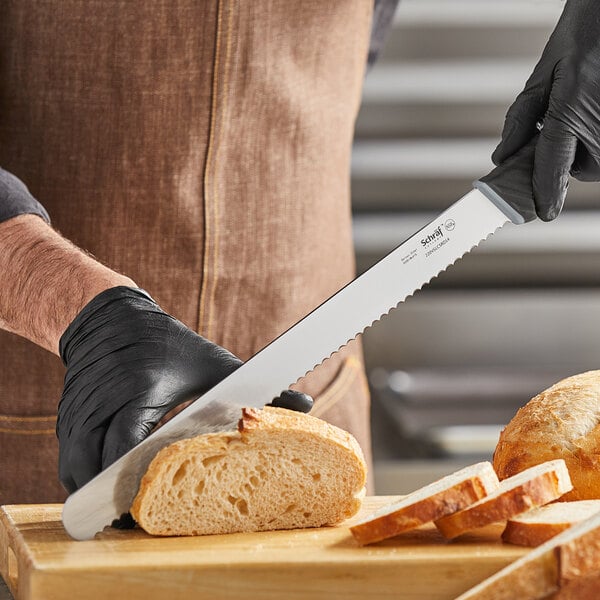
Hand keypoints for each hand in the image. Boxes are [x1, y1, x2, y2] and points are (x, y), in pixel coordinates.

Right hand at [57, 286, 311, 492]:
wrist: (110, 319)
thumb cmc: (166, 342)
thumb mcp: (212, 363)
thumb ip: (252, 388)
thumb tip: (306, 402)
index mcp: (138, 391)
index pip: (125, 450)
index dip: (135, 485)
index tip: (149, 509)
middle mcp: (101, 402)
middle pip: (92, 467)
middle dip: (112, 497)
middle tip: (140, 515)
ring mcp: (77, 409)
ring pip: (73, 467)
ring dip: (96, 488)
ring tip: (123, 503)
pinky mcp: (66, 413)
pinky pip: (67, 455)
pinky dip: (84, 472)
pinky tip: (107, 479)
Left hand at [492, 0, 599, 220]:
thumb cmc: (587, 30)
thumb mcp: (544, 72)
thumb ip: (522, 119)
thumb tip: (503, 156)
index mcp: (572, 113)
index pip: (552, 168)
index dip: (545, 195)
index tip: (543, 214)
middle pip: (580, 170)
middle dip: (566, 157)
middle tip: (560, 126)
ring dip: (586, 147)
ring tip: (581, 107)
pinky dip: (599, 136)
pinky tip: (594, 107)